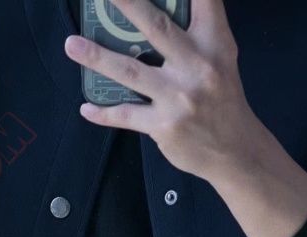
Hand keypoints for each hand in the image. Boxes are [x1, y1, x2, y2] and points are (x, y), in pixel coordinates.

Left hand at [64, 0, 264, 184]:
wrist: (234, 151)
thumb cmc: (222, 100)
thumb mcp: (221, 58)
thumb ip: (196, 32)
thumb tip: (156, 15)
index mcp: (214, 43)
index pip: (202, 0)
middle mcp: (197, 66)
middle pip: (156, 27)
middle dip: (127, 4)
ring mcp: (178, 97)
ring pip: (130, 71)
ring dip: (97, 57)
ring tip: (72, 44)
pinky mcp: (164, 125)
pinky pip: (126, 115)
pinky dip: (103, 112)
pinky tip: (86, 107)